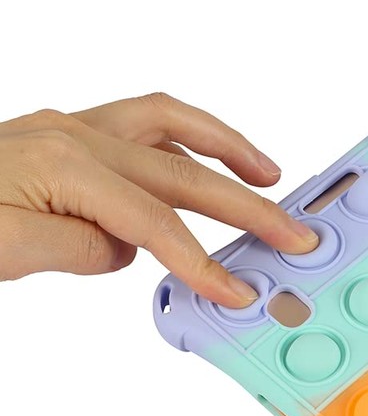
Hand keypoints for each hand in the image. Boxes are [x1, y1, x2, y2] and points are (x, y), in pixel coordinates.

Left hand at [0, 93, 317, 306]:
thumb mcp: (3, 251)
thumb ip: (81, 247)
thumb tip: (127, 247)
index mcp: (63, 163)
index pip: (155, 222)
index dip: (203, 260)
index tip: (238, 291)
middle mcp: (74, 135)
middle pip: (183, 171)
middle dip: (246, 205)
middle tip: (292, 230)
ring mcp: (70, 129)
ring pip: (169, 125)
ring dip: (226, 147)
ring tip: (267, 173)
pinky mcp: (67, 138)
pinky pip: (142, 127)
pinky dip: (184, 145)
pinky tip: (201, 165)